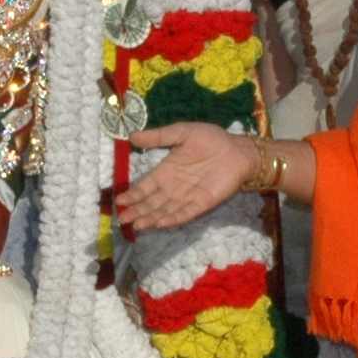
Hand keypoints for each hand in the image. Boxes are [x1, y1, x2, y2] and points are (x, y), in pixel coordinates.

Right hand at [119, 123, 256, 230]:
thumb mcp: (181, 132)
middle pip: (151, 202)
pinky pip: (185, 213)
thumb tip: (131, 136)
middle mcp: (173, 187)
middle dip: (137, 211)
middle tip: (122, 219)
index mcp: (166, 171)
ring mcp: (187, 197)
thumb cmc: (210, 139)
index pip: (145, 186)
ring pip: (164, 211)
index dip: (133, 194)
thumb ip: (158, 137)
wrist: (237, 150)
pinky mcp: (202, 203)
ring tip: (137, 225)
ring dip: (151, 218)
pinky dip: (172, 219)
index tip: (119, 201)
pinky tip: (160, 224)